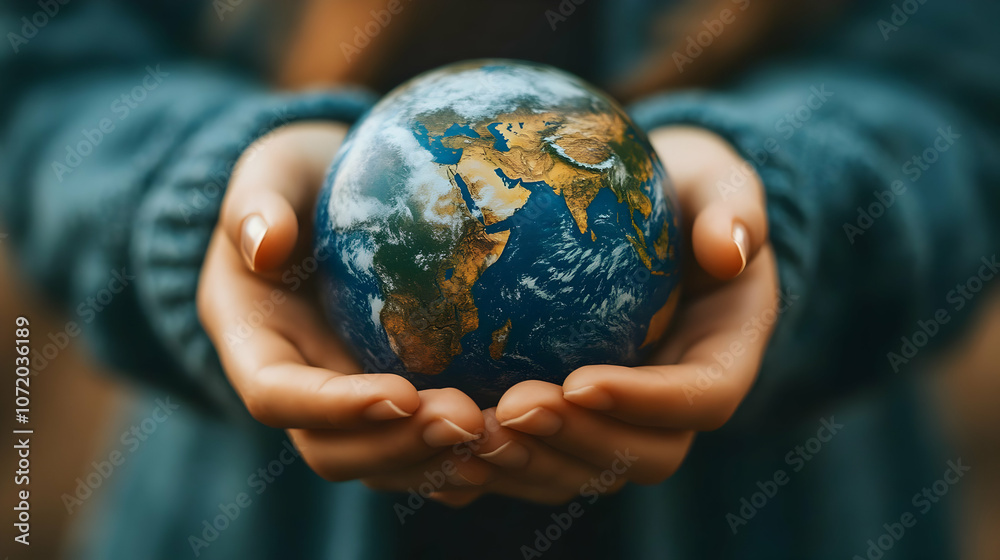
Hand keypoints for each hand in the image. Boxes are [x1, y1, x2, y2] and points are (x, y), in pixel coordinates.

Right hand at [197, 122, 494, 488]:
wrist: (328, 197)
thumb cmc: (299, 178)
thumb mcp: (272, 172)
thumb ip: (258, 204)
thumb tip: (267, 245)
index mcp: (251, 339)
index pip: (276, 395)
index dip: (334, 407)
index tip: (401, 395)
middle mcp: (295, 386)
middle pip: (331, 449)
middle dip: (397, 447)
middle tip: (469, 422)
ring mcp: (343, 403)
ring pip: (380, 463)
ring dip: (436, 462)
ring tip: (501, 439)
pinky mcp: (389, 402)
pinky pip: (418, 448)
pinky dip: (460, 458)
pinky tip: (514, 445)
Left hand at [432, 126, 779, 505]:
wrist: (653, 214)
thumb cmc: (685, 189)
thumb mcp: (719, 180)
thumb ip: (732, 209)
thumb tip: (729, 249)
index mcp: (724, 354)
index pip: (699, 399)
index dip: (645, 403)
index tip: (580, 380)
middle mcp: (678, 402)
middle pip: (643, 455)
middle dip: (578, 442)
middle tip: (511, 409)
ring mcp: (625, 418)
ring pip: (586, 469)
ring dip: (530, 461)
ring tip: (468, 431)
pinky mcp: (575, 419)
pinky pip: (542, 455)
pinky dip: (498, 459)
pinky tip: (442, 435)